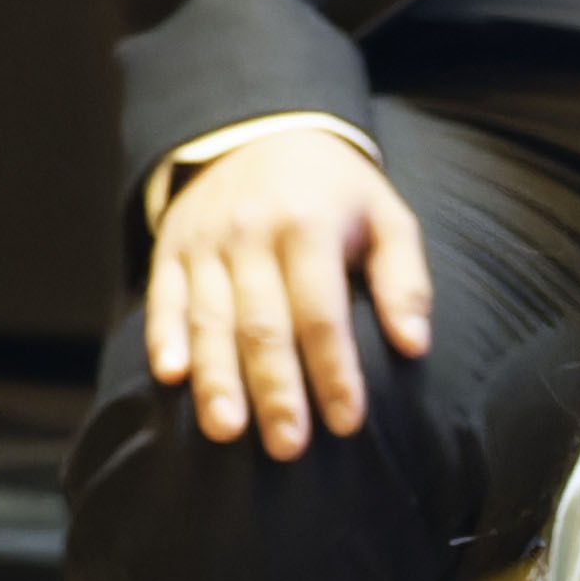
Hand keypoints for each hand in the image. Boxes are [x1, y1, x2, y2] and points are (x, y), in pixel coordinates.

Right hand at [145, 125, 434, 454]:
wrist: (260, 132)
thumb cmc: (336, 193)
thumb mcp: (387, 217)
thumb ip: (405, 281)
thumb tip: (416, 346)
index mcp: (309, 225)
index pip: (322, 312)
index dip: (335, 370)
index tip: (347, 423)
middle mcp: (252, 234)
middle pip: (262, 324)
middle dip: (276, 390)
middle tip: (288, 448)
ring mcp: (206, 242)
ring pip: (209, 318)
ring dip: (216, 378)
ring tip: (227, 432)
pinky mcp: (171, 250)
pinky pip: (163, 298)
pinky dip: (164, 338)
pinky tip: (171, 376)